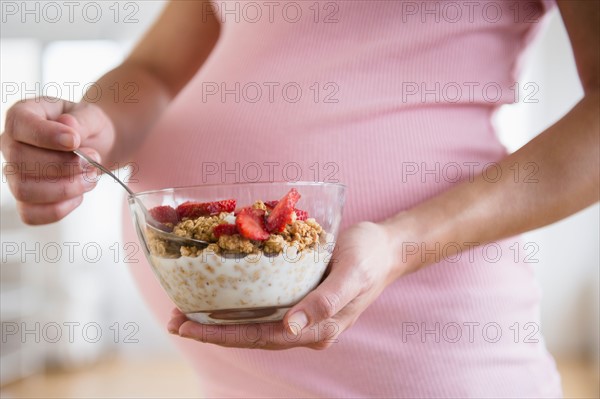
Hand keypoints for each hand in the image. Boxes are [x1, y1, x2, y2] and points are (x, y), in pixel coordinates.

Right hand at [0, 98, 114, 223]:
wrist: (95, 148)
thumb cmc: (88, 129)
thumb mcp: (92, 117)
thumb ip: (82, 121)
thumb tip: (68, 127)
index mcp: (23, 115)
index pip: (20, 125)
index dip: (46, 136)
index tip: (75, 141)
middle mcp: (11, 145)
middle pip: (20, 162)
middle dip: (63, 166)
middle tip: (93, 162)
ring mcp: (15, 174)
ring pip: (24, 191)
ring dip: (64, 188)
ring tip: (91, 178)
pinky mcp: (26, 200)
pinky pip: (31, 214)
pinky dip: (59, 209)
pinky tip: (78, 196)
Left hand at [167, 221, 406, 349]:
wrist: (388, 247)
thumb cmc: (371, 256)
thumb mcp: (352, 273)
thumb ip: (325, 301)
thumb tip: (291, 327)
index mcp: (319, 328)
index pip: (261, 337)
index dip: (223, 334)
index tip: (188, 326)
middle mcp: (307, 328)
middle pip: (252, 335)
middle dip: (212, 330)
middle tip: (174, 319)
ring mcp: (304, 315)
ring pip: (254, 324)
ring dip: (220, 320)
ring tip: (186, 311)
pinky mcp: (301, 299)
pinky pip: (263, 308)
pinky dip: (237, 305)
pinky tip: (220, 296)